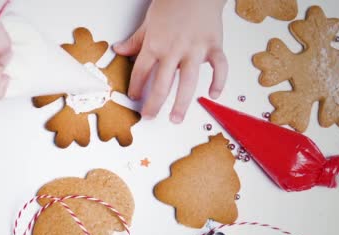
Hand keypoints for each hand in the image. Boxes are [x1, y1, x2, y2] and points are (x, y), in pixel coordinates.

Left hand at [114, 0, 227, 122]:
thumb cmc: (173, 3)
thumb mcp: (149, 21)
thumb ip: (135, 40)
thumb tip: (118, 50)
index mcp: (155, 44)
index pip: (141, 72)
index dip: (136, 87)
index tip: (134, 98)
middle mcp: (174, 50)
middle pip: (162, 84)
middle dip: (154, 104)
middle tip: (150, 117)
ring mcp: (195, 49)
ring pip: (188, 82)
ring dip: (181, 103)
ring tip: (175, 118)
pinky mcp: (213, 46)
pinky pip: (219, 67)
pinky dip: (219, 81)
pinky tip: (213, 95)